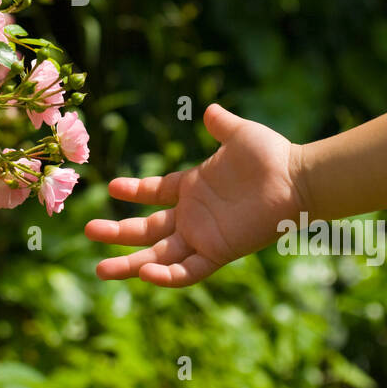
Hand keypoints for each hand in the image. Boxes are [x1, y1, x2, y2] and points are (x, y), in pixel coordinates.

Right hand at [84, 104, 305, 287]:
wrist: (298, 179)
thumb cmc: (272, 156)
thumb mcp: (240, 135)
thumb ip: (222, 125)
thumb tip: (209, 111)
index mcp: (193, 187)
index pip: (155, 193)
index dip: (134, 191)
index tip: (110, 187)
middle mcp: (193, 215)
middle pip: (147, 230)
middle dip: (117, 233)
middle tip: (88, 230)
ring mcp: (203, 236)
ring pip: (159, 256)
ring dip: (131, 264)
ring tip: (101, 270)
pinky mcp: (218, 251)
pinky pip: (189, 270)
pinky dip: (168, 275)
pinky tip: (146, 275)